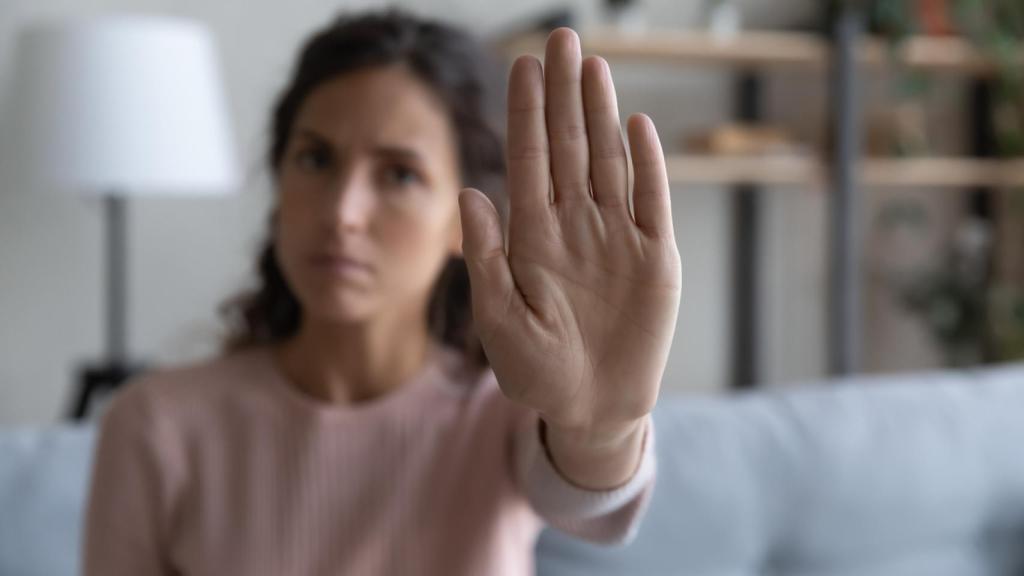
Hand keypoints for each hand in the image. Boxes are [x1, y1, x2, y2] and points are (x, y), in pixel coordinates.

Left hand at [458, 29, 680, 452]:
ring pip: (608, 161)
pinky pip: (651, 201)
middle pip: (568, 146)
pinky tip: (635, 124)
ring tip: (591, 65)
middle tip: (560, 38)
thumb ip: (484, 258)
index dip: (525, 112)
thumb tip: (470, 193)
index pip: (528, 159)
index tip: (519, 64)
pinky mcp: (655, 259)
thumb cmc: (538, 371)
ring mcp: (616, 237)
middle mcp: (574, 225)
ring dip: (600, 113)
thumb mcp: (500, 320)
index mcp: (532, 236)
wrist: (592, 408)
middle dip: (562, 93)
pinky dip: (646, 164)